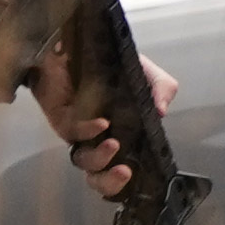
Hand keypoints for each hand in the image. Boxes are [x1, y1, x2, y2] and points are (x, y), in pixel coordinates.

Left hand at [35, 44, 182, 201]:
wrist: (77, 41)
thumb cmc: (111, 63)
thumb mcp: (146, 74)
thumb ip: (162, 88)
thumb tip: (162, 111)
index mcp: (121, 134)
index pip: (121, 168)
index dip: (127, 181)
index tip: (140, 176)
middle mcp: (98, 139)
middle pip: (98, 176)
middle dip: (110, 183)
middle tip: (126, 173)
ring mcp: (78, 131)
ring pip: (83, 160)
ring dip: (99, 159)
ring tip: (114, 145)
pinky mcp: (61, 117)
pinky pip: (72, 131)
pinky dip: (88, 131)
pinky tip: (102, 123)